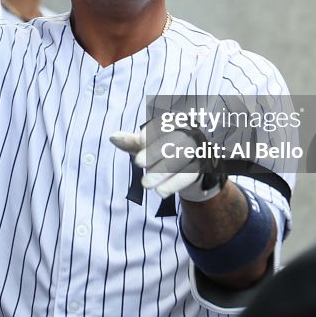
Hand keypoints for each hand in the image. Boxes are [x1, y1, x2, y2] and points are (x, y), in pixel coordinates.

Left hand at [110, 129, 224, 200]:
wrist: (191, 174)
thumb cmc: (165, 156)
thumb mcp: (148, 148)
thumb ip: (133, 142)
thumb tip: (112, 137)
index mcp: (177, 125)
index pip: (166, 124)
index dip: (154, 131)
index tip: (140, 140)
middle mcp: (191, 135)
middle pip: (175, 141)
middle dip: (155, 152)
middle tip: (137, 163)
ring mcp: (199, 152)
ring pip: (182, 159)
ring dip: (162, 172)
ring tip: (145, 184)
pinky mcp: (203, 169)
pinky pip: (190, 175)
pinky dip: (174, 184)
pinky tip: (160, 192)